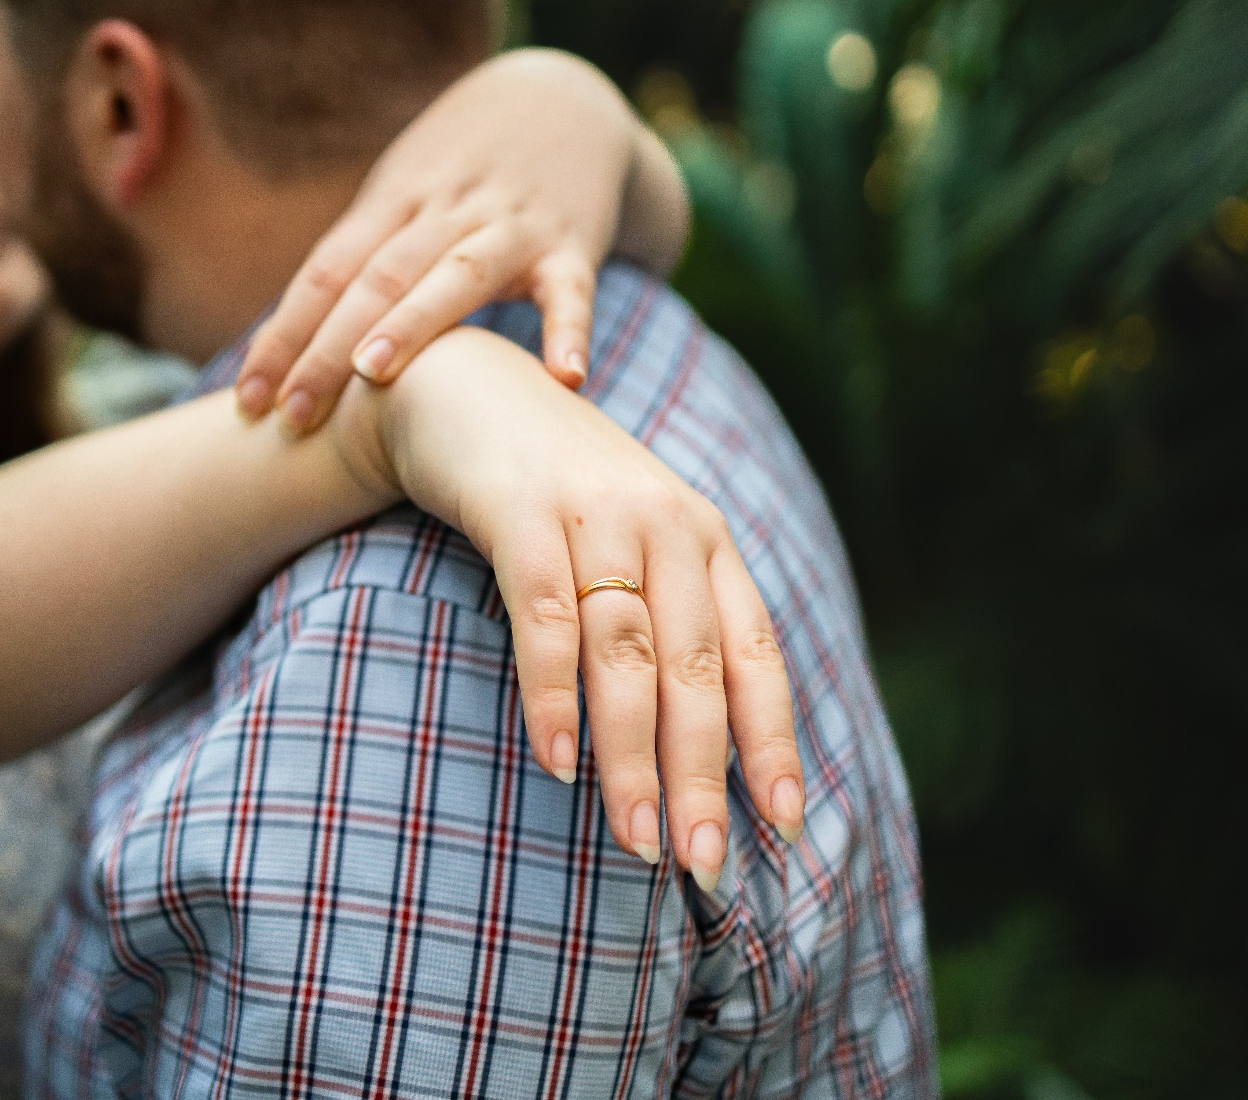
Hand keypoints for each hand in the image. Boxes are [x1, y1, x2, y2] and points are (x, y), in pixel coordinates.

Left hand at [238, 49, 649, 432]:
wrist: (565, 96)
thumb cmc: (461, 167)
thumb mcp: (400, 195)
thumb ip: (354, 262)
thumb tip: (280, 346)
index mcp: (392, 202)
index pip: (326, 272)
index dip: (285, 335)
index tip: (249, 400)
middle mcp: (444, 209)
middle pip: (377, 279)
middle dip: (328, 350)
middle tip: (293, 415)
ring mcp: (509, 224)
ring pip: (457, 273)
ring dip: (415, 322)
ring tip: (375, 374)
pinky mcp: (572, 242)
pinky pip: (570, 289)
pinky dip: (568, 329)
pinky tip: (566, 376)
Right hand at [340, 327, 805, 886]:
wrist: (461, 386)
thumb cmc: (550, 489)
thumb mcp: (626, 541)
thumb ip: (663, 616)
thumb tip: (694, 745)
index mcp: (704, 538)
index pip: (755, 653)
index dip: (773, 741)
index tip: (785, 826)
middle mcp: (666, 521)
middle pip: (695, 667)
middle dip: (703, 772)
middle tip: (701, 862)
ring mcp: (595, 510)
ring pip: (627, 651)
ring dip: (632, 753)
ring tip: (636, 837)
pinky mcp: (521, 508)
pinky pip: (545, 615)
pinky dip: (554, 692)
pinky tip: (559, 759)